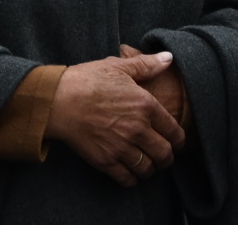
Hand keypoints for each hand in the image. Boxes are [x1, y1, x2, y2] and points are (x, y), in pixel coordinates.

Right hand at [46, 51, 180, 184]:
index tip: (177, 142)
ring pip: (147, 168)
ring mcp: (121, 147)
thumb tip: (169, 58)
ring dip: (151, 168)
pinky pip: (127, 178)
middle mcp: (137, 129)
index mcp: (145, 105)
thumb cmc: (87, 80)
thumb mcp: (118, 66)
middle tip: (165, 157)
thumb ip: (147, 64)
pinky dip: (132, 179)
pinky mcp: (105, 161)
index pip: (174, 130)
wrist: (57, 100)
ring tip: (149, 164)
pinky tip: (131, 172)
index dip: (179, 139)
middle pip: (164, 154)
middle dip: (168, 157)